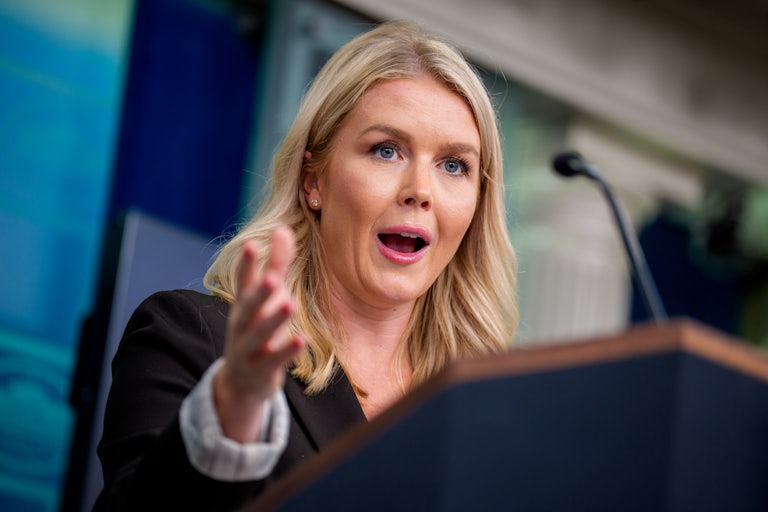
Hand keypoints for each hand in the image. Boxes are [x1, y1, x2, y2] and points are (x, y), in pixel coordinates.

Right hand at [214, 226, 305, 441]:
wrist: (240, 382)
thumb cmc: (256, 328)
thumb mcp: (265, 297)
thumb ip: (276, 263)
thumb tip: (282, 228)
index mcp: (244, 304)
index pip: (243, 281)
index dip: (246, 264)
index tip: (251, 244)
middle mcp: (243, 323)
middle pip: (249, 305)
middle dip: (259, 292)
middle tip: (272, 277)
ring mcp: (251, 347)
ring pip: (260, 332)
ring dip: (274, 319)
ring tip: (291, 304)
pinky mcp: (263, 368)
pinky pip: (275, 358)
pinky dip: (287, 350)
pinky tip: (301, 339)